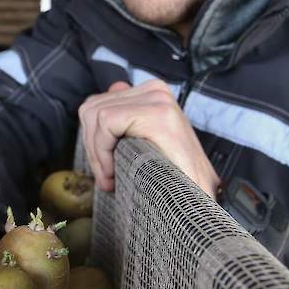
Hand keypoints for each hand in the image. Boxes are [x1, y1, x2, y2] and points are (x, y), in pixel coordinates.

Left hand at [78, 80, 219, 198]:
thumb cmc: (173, 180)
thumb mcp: (145, 142)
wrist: (197, 202)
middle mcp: (155, 91)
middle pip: (92, 109)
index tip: (105, 171)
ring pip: (94, 114)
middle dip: (92, 148)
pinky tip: (115, 173)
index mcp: (151, 94)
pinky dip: (102, 151)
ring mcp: (158, 99)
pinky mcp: (157, 112)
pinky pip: (106, 122)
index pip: (98, 105)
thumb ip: (128, 113)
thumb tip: (114, 87)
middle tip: (106, 178)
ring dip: (96, 153)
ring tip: (111, 178)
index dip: (93, 142)